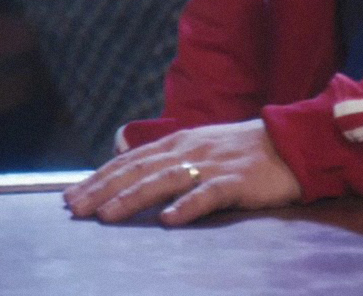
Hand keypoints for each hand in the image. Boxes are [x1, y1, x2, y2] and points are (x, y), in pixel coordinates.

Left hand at [62, 119, 300, 225]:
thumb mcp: (199, 148)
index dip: (98, 178)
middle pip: (137, 171)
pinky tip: (169, 220)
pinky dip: (187, 206)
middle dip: (102, 190)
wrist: (291, 143)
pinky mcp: (236, 181)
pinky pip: (208, 194)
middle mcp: (188, 150)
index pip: (128, 161)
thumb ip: (168, 161)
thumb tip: (131, 176)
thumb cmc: (242, 151)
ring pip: (164, 181)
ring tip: (106, 216)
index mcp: (177, 142)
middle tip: (73, 209)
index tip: (70, 196)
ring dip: (133, 198)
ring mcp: (211, 164)